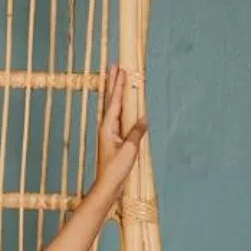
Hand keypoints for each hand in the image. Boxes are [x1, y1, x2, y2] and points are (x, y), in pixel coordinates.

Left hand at [93, 63, 147, 198]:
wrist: (108, 185)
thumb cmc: (116, 169)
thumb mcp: (130, 150)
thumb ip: (136, 132)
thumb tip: (144, 117)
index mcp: (108, 126)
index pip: (115, 101)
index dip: (118, 85)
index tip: (121, 69)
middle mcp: (106, 126)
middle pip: (110, 99)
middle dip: (112, 82)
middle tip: (114, 65)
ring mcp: (108, 131)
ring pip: (112, 106)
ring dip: (114, 91)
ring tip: (115, 77)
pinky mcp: (113, 138)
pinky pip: (117, 116)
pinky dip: (119, 105)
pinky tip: (122, 103)